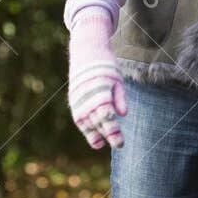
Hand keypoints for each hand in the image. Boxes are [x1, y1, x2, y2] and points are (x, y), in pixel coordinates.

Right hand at [68, 9, 128, 148]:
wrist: (86, 52)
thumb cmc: (107, 66)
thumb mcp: (118, 80)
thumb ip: (120, 97)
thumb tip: (123, 115)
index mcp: (100, 91)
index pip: (106, 115)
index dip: (113, 130)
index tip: (120, 142)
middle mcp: (87, 96)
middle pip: (98, 121)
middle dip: (108, 134)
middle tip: (119, 145)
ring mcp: (78, 99)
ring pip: (87, 122)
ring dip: (95, 134)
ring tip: (104, 143)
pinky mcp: (74, 100)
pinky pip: (79, 119)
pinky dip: (86, 130)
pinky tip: (95, 139)